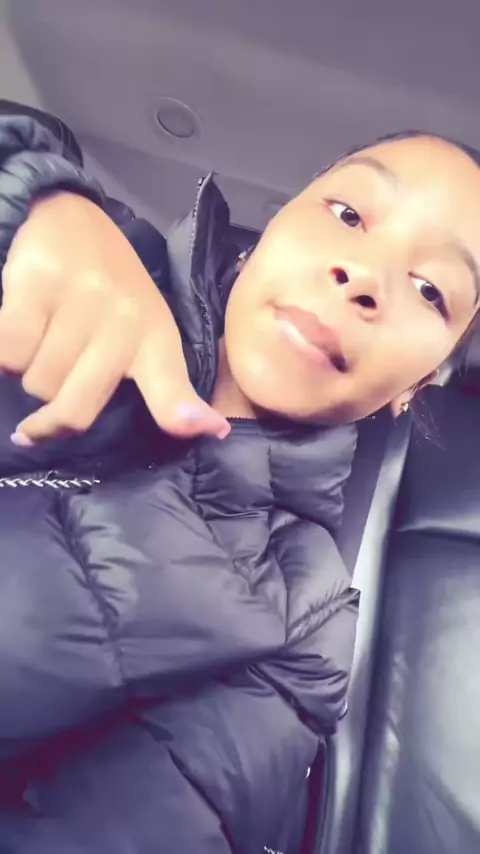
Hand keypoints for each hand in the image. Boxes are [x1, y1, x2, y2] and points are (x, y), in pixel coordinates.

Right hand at [0, 192, 229, 444]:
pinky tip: (14, 340)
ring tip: (40, 347)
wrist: (72, 219)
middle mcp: (124, 320)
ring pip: (37, 382)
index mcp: (156, 339)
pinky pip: (8, 353)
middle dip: (51, 418)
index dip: (184, 414)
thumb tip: (209, 432)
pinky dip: (3, 357)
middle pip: (75, 410)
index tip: (212, 429)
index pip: (172, 387)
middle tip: (47, 403)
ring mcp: (82, 299)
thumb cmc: (112, 292)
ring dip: (28, 376)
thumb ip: (164, 388)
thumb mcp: (146, 335)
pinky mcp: (37, 282)